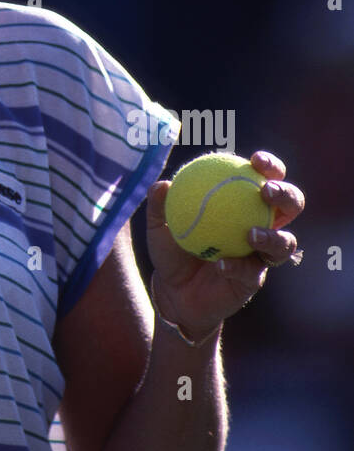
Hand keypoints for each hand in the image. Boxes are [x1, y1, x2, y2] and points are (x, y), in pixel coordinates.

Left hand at [146, 151, 304, 341]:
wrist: (173, 290)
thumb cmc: (171, 249)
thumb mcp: (159, 225)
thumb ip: (160, 204)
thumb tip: (163, 184)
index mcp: (244, 203)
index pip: (265, 178)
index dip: (270, 166)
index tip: (256, 160)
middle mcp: (261, 225)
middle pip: (291, 205)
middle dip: (286, 193)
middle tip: (266, 190)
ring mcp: (262, 254)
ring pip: (285, 243)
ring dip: (272, 236)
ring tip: (250, 234)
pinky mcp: (254, 280)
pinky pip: (251, 272)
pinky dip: (237, 266)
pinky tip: (222, 264)